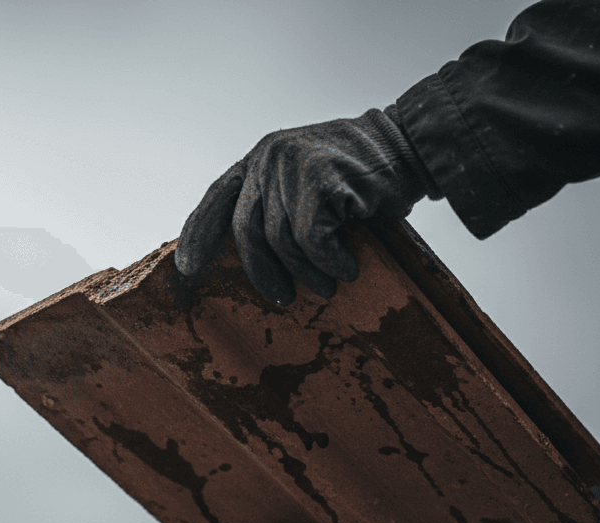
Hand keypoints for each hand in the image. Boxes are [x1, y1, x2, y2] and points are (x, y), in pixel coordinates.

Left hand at [175, 106, 437, 304]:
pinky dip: (331, 261)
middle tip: (284, 298)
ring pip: (282, 239)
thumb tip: (256, 261)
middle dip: (263, 271)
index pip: (218, 196)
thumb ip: (279, 207)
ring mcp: (292, 164)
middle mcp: (269, 156)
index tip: (187, 268)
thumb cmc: (364, 179)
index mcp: (261, 158)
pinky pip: (312, 239)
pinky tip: (349, 265)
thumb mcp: (309, 186)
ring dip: (308, 271)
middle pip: (247, 229)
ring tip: (331, 282)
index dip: (199, 233)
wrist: (412, 148)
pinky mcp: (319, 179)